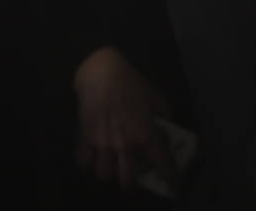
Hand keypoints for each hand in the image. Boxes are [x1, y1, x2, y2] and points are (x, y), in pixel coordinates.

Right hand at [73, 47, 174, 189]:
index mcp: (145, 134)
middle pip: (127, 181)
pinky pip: (83, 163)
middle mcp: (124, 144)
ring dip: (108, 172)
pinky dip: (88, 163)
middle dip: (130, 182)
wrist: (101, 73)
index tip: (171, 182)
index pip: (160, 162)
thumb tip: (168, 123)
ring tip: (110, 164)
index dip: (168, 175)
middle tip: (131, 175)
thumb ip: (164, 112)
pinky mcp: (85, 139)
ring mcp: (103, 144)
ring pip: (104, 175)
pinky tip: (92, 156)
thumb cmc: (130, 82)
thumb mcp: (154, 95)